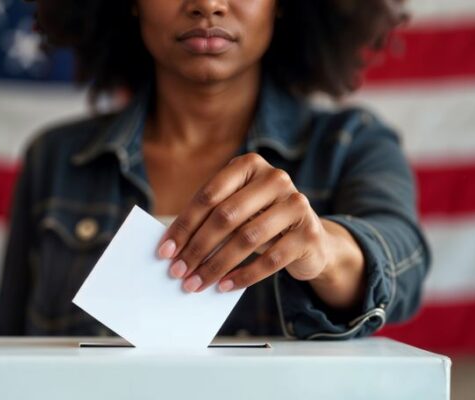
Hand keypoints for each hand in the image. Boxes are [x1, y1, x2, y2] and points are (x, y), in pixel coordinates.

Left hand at [157, 153, 332, 292]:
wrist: (309, 238)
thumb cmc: (261, 221)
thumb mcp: (236, 210)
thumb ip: (209, 218)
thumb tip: (172, 246)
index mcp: (250, 165)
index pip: (209, 195)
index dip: (184, 224)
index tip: (166, 250)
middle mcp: (275, 179)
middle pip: (226, 216)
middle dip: (197, 247)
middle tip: (178, 271)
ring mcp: (296, 204)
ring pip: (247, 238)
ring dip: (216, 265)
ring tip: (196, 283)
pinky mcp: (309, 233)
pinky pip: (270, 259)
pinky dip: (243, 275)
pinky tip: (224, 286)